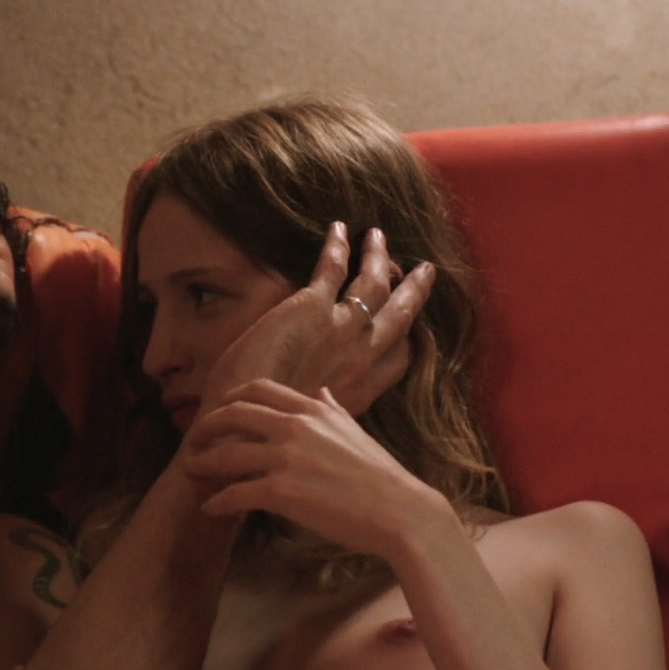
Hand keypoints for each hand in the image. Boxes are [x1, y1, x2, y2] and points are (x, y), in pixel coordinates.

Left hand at [183, 380, 453, 558]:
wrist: (399, 511)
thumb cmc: (381, 475)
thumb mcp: (354, 431)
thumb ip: (332, 409)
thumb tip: (322, 390)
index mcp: (312, 410)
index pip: (258, 390)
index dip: (231, 398)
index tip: (219, 409)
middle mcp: (294, 427)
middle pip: (233, 415)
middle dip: (207, 425)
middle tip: (194, 437)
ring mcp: (285, 458)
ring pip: (227, 454)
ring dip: (203, 462)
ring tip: (191, 469)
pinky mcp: (281, 492)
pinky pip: (236, 494)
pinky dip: (218, 501)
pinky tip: (209, 507)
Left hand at [201, 223, 434, 416]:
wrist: (243, 437)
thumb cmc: (270, 440)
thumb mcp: (314, 431)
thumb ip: (326, 410)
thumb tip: (324, 402)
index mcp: (362, 390)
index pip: (400, 358)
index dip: (407, 335)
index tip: (409, 320)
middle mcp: (360, 358)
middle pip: (401, 315)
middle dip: (415, 289)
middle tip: (425, 269)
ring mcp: (341, 330)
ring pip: (374, 283)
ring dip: (379, 257)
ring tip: (379, 236)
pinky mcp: (312, 309)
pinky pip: (333, 267)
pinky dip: (338, 245)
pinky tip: (339, 228)